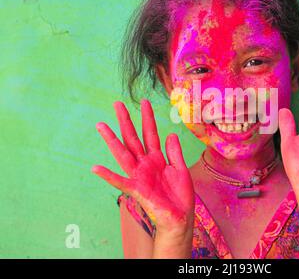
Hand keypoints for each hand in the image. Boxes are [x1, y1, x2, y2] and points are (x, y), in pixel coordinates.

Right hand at [92, 99, 193, 235]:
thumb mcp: (180, 169)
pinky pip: (120, 182)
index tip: (145, 102)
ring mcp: (140, 176)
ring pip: (124, 154)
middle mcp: (145, 164)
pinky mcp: (137, 190)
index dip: (148, 118)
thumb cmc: (180, 196)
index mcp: (157, 159)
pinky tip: (96, 168)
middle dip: (126, 121)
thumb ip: (174, 152)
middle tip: (117, 104)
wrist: (181, 218)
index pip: (151, 134)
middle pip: (133, 139)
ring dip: (112, 141)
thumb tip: (170, 134)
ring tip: (101, 126)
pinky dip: (108, 176)